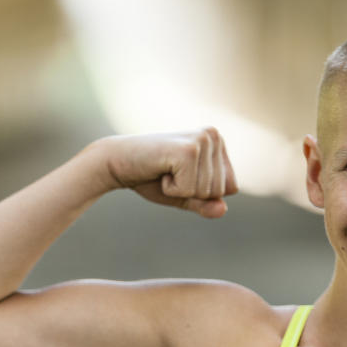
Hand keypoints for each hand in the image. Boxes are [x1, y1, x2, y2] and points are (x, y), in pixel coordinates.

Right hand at [99, 127, 238, 217]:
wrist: (116, 162)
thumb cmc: (151, 177)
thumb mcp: (184, 195)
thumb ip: (205, 204)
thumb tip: (223, 210)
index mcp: (218, 142)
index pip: (231, 188)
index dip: (202, 193)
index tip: (180, 176)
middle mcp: (213, 136)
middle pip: (219, 191)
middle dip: (191, 192)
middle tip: (168, 174)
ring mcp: (202, 140)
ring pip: (206, 192)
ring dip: (180, 190)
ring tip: (164, 171)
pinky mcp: (188, 151)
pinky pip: (189, 190)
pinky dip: (171, 190)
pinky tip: (160, 171)